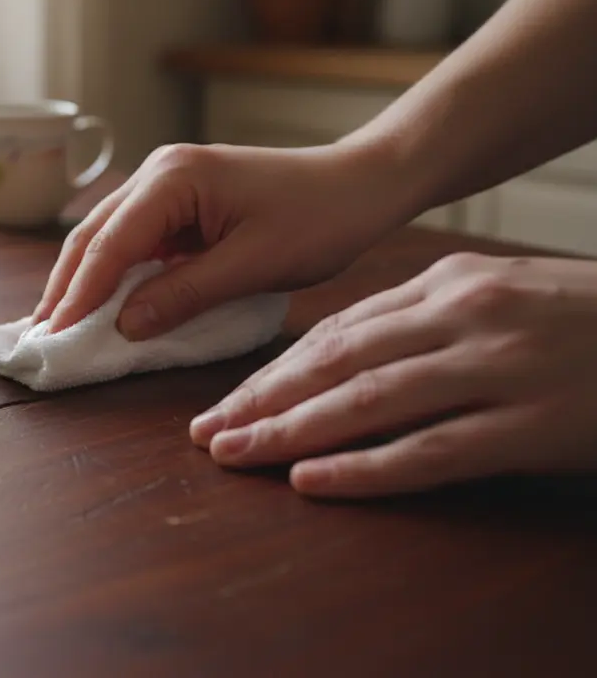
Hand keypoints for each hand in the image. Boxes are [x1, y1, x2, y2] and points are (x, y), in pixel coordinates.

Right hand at [32, 142, 413, 339]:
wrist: (363, 185)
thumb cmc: (319, 219)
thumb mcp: (253, 265)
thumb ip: (184, 295)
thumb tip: (123, 325)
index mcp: (173, 179)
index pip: (110, 243)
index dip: (79, 293)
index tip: (54, 335)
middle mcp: (159, 173)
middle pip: (93, 235)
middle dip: (65, 286)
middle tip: (40, 336)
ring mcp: (168, 186)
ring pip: (108, 238)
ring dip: (84, 281)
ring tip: (58, 324)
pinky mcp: (181, 205)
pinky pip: (135, 243)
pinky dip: (114, 276)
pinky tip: (102, 306)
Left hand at [190, 253, 596, 497]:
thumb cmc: (583, 320)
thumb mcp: (502, 294)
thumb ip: (424, 313)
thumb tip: (341, 347)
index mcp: (452, 284)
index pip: (338, 332)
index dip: (274, 370)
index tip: (225, 400)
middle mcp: (465, 319)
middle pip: (337, 364)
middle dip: (262, 400)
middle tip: (206, 432)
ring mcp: (498, 371)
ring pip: (368, 404)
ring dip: (290, 432)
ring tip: (235, 456)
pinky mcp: (531, 427)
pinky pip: (431, 452)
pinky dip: (365, 469)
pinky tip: (312, 482)